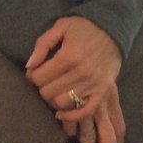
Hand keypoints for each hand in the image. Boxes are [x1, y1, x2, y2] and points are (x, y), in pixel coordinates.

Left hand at [25, 16, 123, 142]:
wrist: (113, 29)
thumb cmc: (84, 27)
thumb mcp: (61, 26)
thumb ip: (42, 44)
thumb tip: (29, 66)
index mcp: (68, 55)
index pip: (39, 78)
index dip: (32, 76)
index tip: (35, 72)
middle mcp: (81, 72)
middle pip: (48, 92)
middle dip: (42, 87)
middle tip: (45, 80)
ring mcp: (93, 84)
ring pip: (62, 103)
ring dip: (53, 99)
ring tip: (55, 89)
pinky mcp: (102, 92)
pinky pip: (84, 112)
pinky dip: (70, 116)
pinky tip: (61, 112)